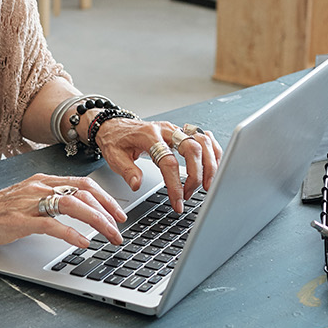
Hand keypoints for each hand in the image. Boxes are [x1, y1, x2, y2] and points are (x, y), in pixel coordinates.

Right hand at [0, 174, 126, 248]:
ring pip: (73, 205)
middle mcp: (39, 187)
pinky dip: (72, 234)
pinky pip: (52, 226)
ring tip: (110, 236)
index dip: (105, 198)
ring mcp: (29, 203)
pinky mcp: (20, 221)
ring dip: (97, 221)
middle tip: (120, 227)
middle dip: (108, 210)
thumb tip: (77, 211)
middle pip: (84, 192)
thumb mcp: (27, 200)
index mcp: (42, 181)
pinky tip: (83, 243)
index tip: (118, 213)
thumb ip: (50, 201)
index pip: (83, 183)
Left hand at [94, 118, 221, 212]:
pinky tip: (213, 167)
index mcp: (149, 136)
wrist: (115, 126)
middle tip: (191, 194)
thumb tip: (137, 185)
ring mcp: (176, 129)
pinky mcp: (182, 132)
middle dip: (197, 174)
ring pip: (203, 141)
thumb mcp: (114, 157)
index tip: (178, 202)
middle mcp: (166, 130)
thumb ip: (127, 171)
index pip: (168, 162)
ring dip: (210, 164)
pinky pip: (204, 138)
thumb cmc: (116, 141)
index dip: (175, 184)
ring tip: (207, 184)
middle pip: (192, 148)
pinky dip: (213, 152)